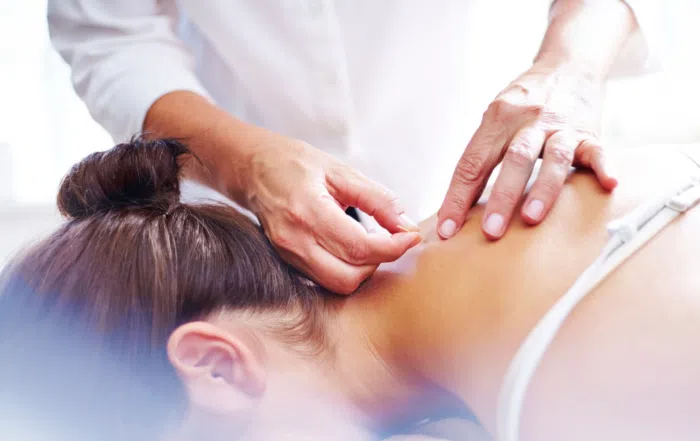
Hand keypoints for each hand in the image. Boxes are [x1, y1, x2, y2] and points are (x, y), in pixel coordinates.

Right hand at [243, 132, 420, 293]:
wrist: (252, 168)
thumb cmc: (295, 163)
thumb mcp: (340, 171)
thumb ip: (376, 199)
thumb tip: (406, 225)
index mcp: (308, 212)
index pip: (359, 247)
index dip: (393, 247)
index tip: (411, 237)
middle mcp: (295, 240)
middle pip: (349, 277)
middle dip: (377, 263)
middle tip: (390, 241)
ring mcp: (288, 254)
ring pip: (337, 283)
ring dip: (362, 270)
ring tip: (371, 244)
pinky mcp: (288, 261)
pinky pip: (324, 279)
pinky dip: (345, 269)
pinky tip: (352, 248)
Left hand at [438, 63, 617, 239]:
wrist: (567, 66)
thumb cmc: (523, 104)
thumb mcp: (495, 120)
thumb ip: (481, 156)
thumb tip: (456, 207)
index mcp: (497, 119)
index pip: (473, 163)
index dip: (457, 197)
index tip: (447, 229)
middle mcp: (528, 121)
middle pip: (513, 160)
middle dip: (501, 198)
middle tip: (491, 231)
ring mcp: (560, 126)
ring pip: (553, 158)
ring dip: (543, 190)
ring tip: (532, 219)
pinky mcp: (588, 132)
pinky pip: (597, 150)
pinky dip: (603, 166)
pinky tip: (608, 183)